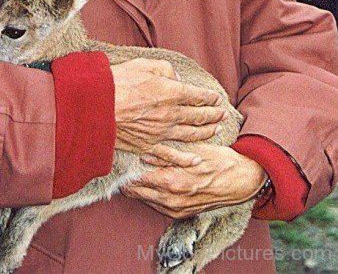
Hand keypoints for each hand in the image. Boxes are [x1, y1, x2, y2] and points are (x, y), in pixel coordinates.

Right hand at [110, 58, 225, 153]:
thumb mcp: (144, 64)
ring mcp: (160, 132)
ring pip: (190, 134)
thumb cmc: (118, 81)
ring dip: (205, 132)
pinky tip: (196, 160)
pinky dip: (185, 159)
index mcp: (171, 92)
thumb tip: (177, 79)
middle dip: (213, 114)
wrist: (96, 105)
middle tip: (222, 114)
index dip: (210, 98)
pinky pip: (171, 155)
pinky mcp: (148, 145)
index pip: (198, 96)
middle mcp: (170, 114)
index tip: (216, 98)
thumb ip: (166, 70)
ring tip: (215, 129)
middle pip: (198, 116)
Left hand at [121, 143, 267, 217]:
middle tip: (124, 165)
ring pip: (145, 200)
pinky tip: (151, 184)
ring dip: (138, 188)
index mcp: (173, 181)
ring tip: (135, 173)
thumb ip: (167, 153)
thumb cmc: (219, 160)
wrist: (241, 181)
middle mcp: (172, 199)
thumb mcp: (193, 150)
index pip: (138, 179)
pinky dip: (151, 196)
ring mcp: (177, 209)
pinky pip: (158, 206)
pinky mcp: (182, 214)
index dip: (128, 168)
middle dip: (128, 180)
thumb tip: (145, 154)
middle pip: (137, 193)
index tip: (123, 158)